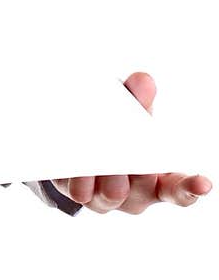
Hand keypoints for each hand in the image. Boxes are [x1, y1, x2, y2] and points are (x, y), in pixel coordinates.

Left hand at [52, 72, 211, 213]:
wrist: (79, 147)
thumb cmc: (119, 134)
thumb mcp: (131, 115)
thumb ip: (139, 99)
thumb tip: (143, 80)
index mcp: (158, 180)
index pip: (180, 190)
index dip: (192, 188)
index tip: (204, 183)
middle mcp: (137, 195)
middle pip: (144, 186)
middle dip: (138, 166)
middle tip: (130, 146)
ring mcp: (107, 200)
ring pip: (111, 194)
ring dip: (105, 173)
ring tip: (98, 153)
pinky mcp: (79, 195)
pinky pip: (79, 192)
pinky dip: (78, 172)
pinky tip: (76, 160)